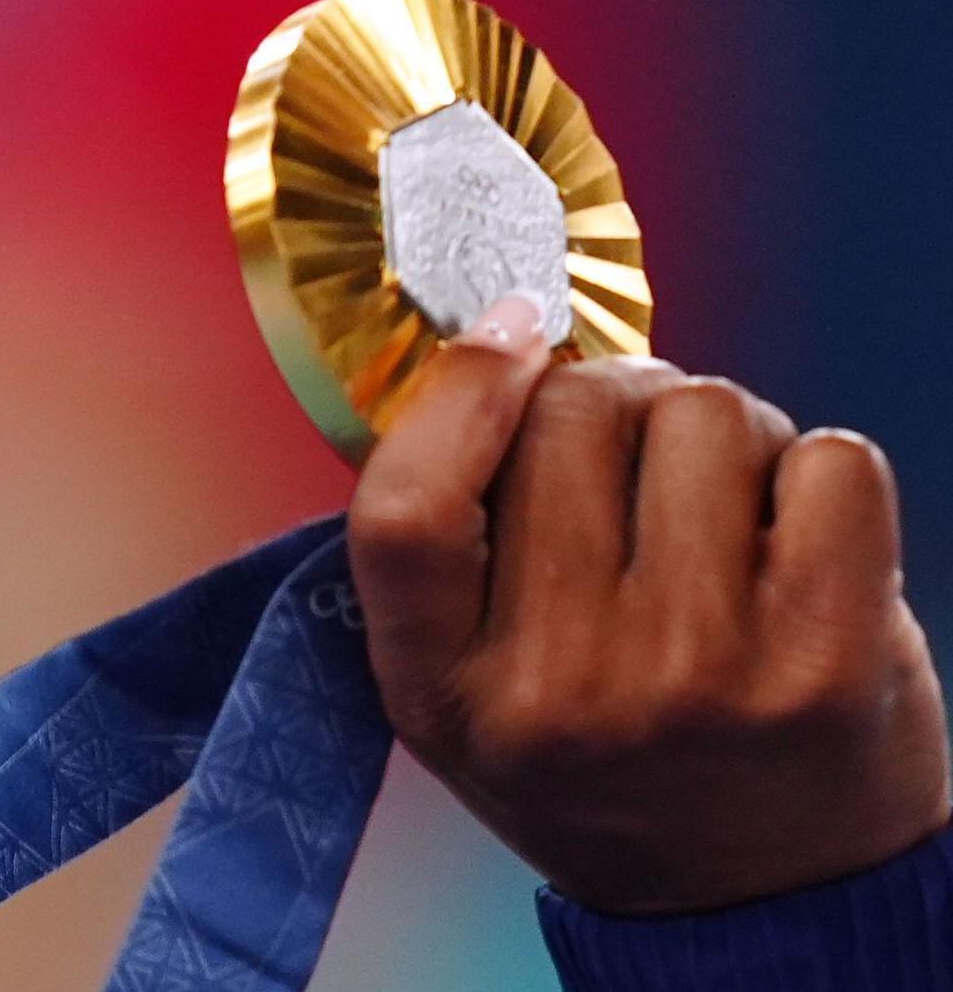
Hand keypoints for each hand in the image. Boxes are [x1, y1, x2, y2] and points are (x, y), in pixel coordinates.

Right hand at [346, 295, 950, 913]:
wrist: (763, 905)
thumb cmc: (609, 761)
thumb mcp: (466, 686)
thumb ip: (451, 542)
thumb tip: (497, 336)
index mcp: (445, 697)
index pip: (407, 509)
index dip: (459, 391)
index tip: (509, 330)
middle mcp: (562, 693)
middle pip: (573, 418)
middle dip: (616, 401)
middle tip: (642, 464)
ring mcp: (697, 677)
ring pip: (704, 415)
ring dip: (725, 432)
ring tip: (724, 514)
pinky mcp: (828, 665)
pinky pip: (830, 461)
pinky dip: (821, 474)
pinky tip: (797, 542)